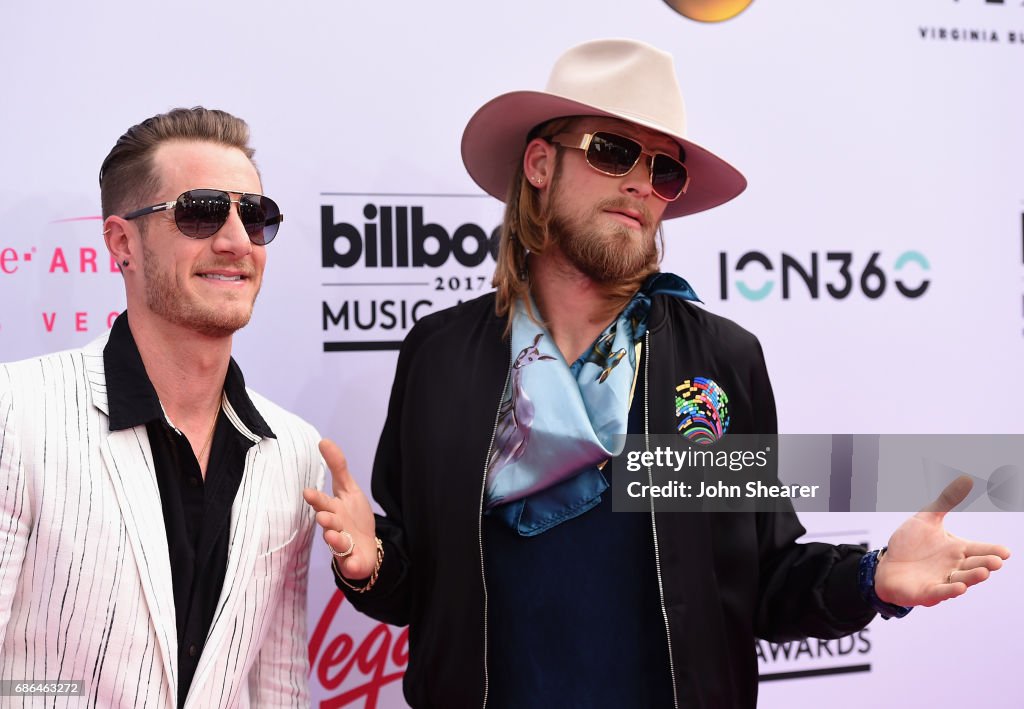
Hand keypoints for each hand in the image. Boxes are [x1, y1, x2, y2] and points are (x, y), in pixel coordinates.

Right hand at [302, 439, 377, 580]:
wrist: (365, 548)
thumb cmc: (352, 517)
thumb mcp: (349, 490)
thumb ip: (337, 467)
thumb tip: (324, 440)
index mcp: (333, 510)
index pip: (323, 502)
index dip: (317, 499)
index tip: (308, 492)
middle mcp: (334, 528)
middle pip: (329, 523)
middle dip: (326, 519)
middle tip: (323, 516)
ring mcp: (342, 546)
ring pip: (338, 543)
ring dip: (335, 540)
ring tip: (334, 535)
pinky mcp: (352, 562)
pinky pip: (352, 564)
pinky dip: (352, 564)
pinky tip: (352, 562)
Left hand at [875, 475, 1010, 606]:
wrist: (886, 565)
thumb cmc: (909, 543)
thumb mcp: (926, 518)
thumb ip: (945, 501)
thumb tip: (966, 479)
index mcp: (956, 550)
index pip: (979, 549)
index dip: (992, 551)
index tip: (1005, 552)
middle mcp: (953, 567)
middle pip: (973, 566)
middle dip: (985, 564)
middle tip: (996, 561)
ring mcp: (941, 580)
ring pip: (961, 580)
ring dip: (972, 578)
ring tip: (984, 573)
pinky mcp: (926, 592)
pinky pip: (940, 592)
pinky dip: (950, 590)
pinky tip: (960, 588)